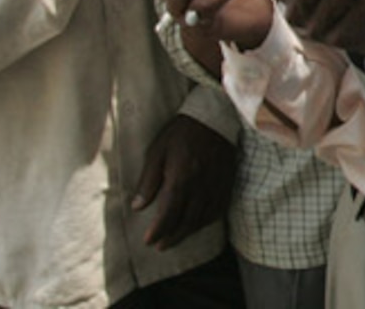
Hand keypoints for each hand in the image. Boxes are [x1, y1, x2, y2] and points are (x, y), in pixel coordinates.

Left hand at [132, 115, 236, 249]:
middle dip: (171, 236)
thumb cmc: (181, 132)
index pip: (169, 213)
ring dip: (187, 232)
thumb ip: (148, 180)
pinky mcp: (226, 183)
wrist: (213, 117)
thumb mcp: (157, 150)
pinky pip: (218, 210)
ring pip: (202, 219)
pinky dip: (206, 222)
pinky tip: (197, 224)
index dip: (158, 230)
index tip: (148, 240)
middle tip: (159, 245)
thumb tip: (138, 206)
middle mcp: (200, 186)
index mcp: (182, 177)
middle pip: (186, 221)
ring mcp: (216, 186)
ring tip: (174, 239)